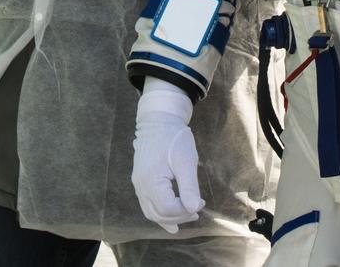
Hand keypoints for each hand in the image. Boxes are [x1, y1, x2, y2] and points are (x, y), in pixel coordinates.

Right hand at [132, 78, 203, 233]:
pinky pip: (148, 203)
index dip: (184, 210)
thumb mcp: (186, 161)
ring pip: (150, 211)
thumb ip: (188, 187)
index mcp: (151, 181)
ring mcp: (138, 184)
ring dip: (168, 218)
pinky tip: (171, 215)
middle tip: (197, 213)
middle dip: (178, 217)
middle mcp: (141, 186)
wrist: (158, 121)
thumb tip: (193, 208)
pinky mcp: (140, 181)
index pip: (167, 208)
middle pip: (158, 213)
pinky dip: (160, 212)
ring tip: (186, 218)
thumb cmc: (174, 138)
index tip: (201, 203)